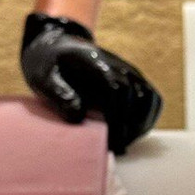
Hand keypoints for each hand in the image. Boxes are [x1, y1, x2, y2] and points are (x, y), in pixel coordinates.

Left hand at [20, 13, 161, 154]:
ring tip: (125, 143)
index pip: (116, 89)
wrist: (58, 46)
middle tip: (116, 148)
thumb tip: (79, 116)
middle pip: (137, 96)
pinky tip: (134, 133)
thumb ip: (58, 95)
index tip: (109, 141)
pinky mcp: (134, 79)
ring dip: (141, 123)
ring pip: (149, 97)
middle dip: (128, 126)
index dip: (116, 118)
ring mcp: (129, 71)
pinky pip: (152, 98)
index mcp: (93, 61)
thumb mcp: (42, 78)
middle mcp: (117, 64)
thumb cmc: (48, 66)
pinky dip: (148, 117)